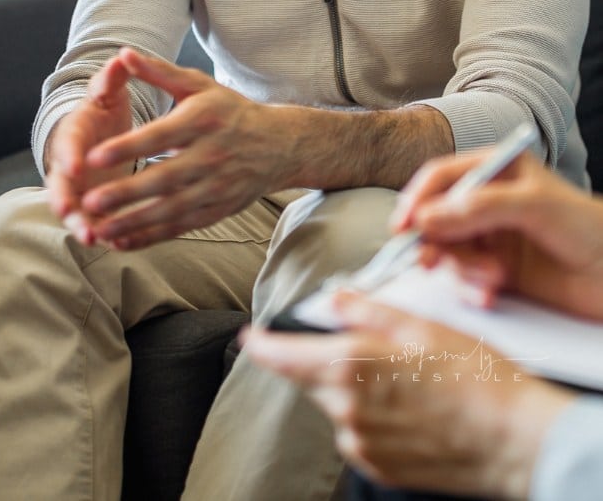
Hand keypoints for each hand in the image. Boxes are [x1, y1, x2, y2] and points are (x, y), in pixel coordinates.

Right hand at [45, 53, 136, 239]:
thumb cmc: (105, 109)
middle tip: (68, 213)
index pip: (67, 144)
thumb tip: (120, 56)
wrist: (101, 132)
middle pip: (61, 185)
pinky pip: (95, 223)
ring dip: (81, 224)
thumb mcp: (108, 92)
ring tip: (93, 238)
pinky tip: (116, 245)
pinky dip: (103, 234)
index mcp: (73, 134)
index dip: (69, 155)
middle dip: (64, 200)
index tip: (75, 167)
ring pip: (75, 211)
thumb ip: (112, 78)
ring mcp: (79, 189)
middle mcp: (70, 165)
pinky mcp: (93, 207)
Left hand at [72, 47, 291, 248]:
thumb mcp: (198, 84)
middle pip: (163, 179)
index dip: (127, 147)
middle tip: (89, 201)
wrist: (278, 144)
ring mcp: (215, 187)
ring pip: (170, 210)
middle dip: (125, 193)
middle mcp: (211, 155)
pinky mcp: (217, 211)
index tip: (94, 157)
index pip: (159, 136)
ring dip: (133, 222)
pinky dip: (151, 237)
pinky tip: (123, 242)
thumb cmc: (229, 110)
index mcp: (202, 120)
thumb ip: (158, 71)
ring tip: (99, 228)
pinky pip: (180, 227)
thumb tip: (123, 53)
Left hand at [242, 292, 573, 498]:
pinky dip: (372, 417)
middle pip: (312, 379)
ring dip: (354, 389)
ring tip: (405, 379)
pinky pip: (359, 434)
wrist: (514, 439)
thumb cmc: (476, 379)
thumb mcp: (419, 325)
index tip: (251, 336)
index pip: (283, 357)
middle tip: (374, 347)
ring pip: (337, 407)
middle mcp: (347, 411)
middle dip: (327, 360)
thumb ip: (367, 310)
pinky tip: (410, 406)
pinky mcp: (380, 468)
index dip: (262, 345)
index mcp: (350, 367)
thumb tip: (337, 298)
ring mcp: (363, 444)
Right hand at [393, 149, 602, 320]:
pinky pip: (465, 279)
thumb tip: (427, 217)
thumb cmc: (588, 228)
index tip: (403, 225)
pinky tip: (490, 295)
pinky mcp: (497, 271)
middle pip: (437, 216)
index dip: (417, 198)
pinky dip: (471, 288)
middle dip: (435, 240)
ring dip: (462, 268)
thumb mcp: (534, 205)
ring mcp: (491, 238)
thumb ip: (479, 207)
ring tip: (491, 279)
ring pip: (449, 251)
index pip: (442, 177)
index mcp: (495, 171)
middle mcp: (487, 202)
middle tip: (429, 260)